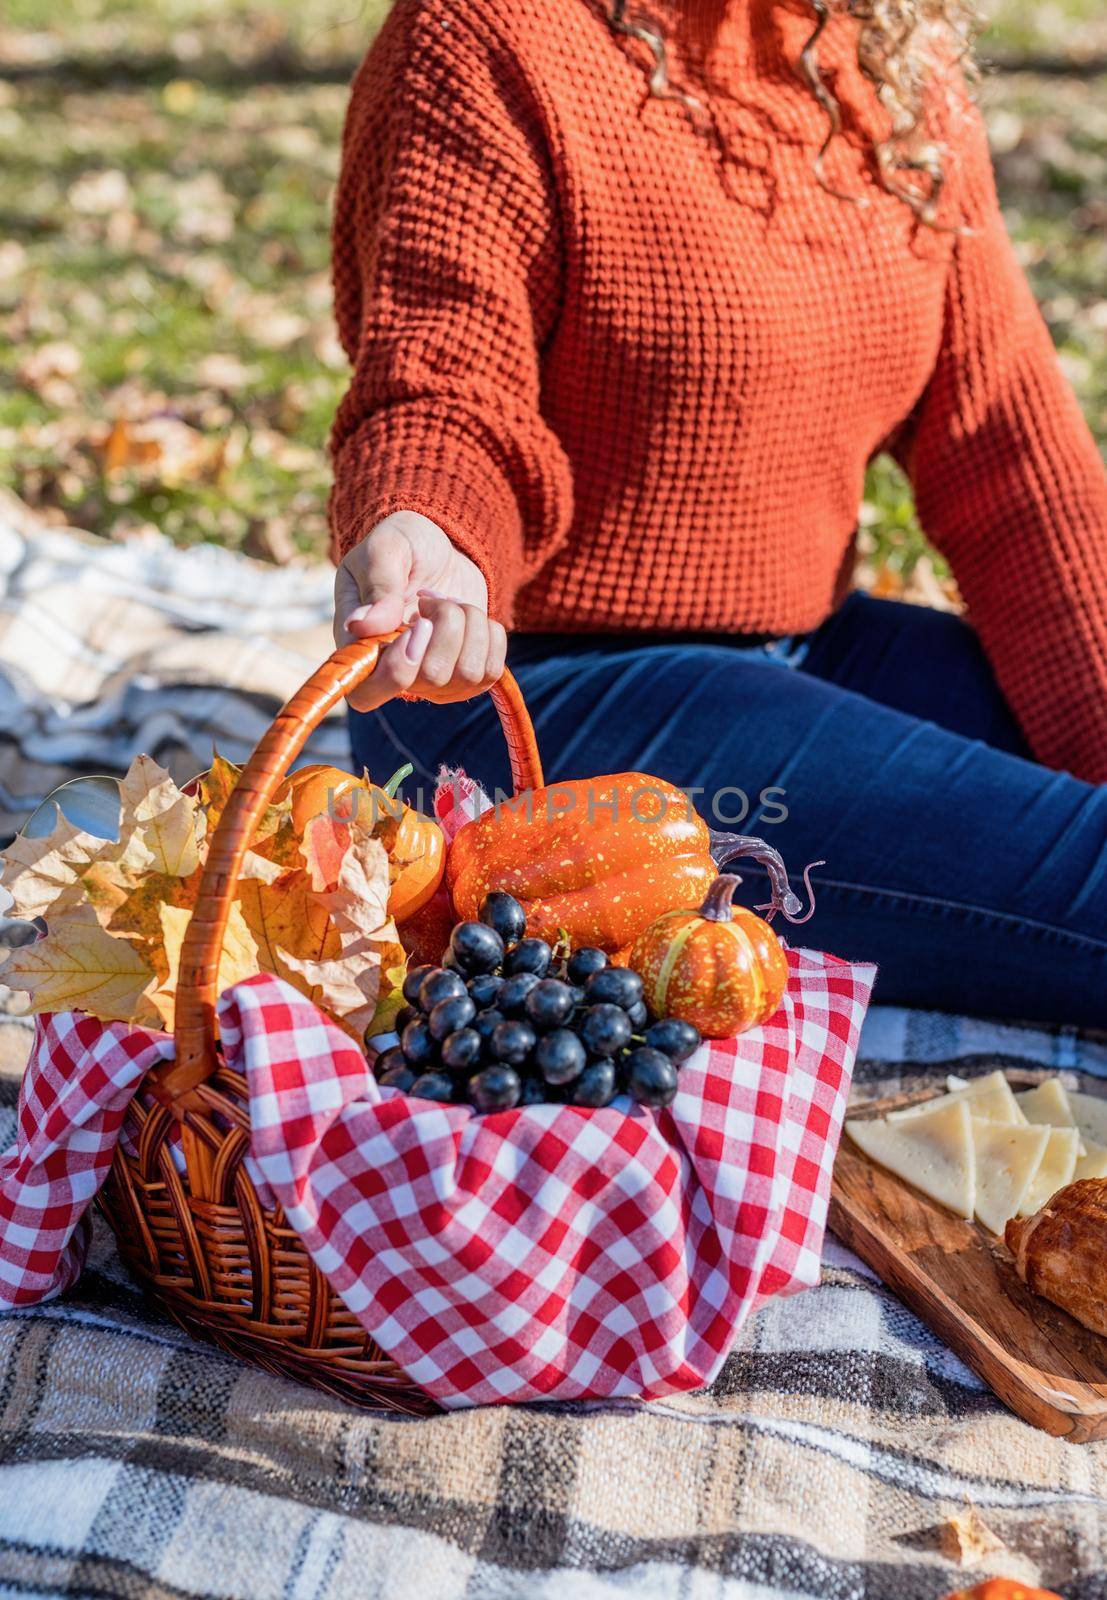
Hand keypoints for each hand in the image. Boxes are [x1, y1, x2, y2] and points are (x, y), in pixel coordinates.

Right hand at [333, 510, 507, 712]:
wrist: (439, 551)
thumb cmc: (403, 547)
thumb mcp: (385, 549)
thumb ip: (376, 586)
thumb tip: (362, 626)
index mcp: (359, 649)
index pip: (366, 694)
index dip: (397, 671)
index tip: (418, 624)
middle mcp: (394, 676)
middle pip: (433, 675)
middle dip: (446, 622)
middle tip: (430, 597)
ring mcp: (433, 683)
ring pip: (469, 673)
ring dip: (469, 623)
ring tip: (449, 603)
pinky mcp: (467, 679)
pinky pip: (492, 671)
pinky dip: (490, 634)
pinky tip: (469, 618)